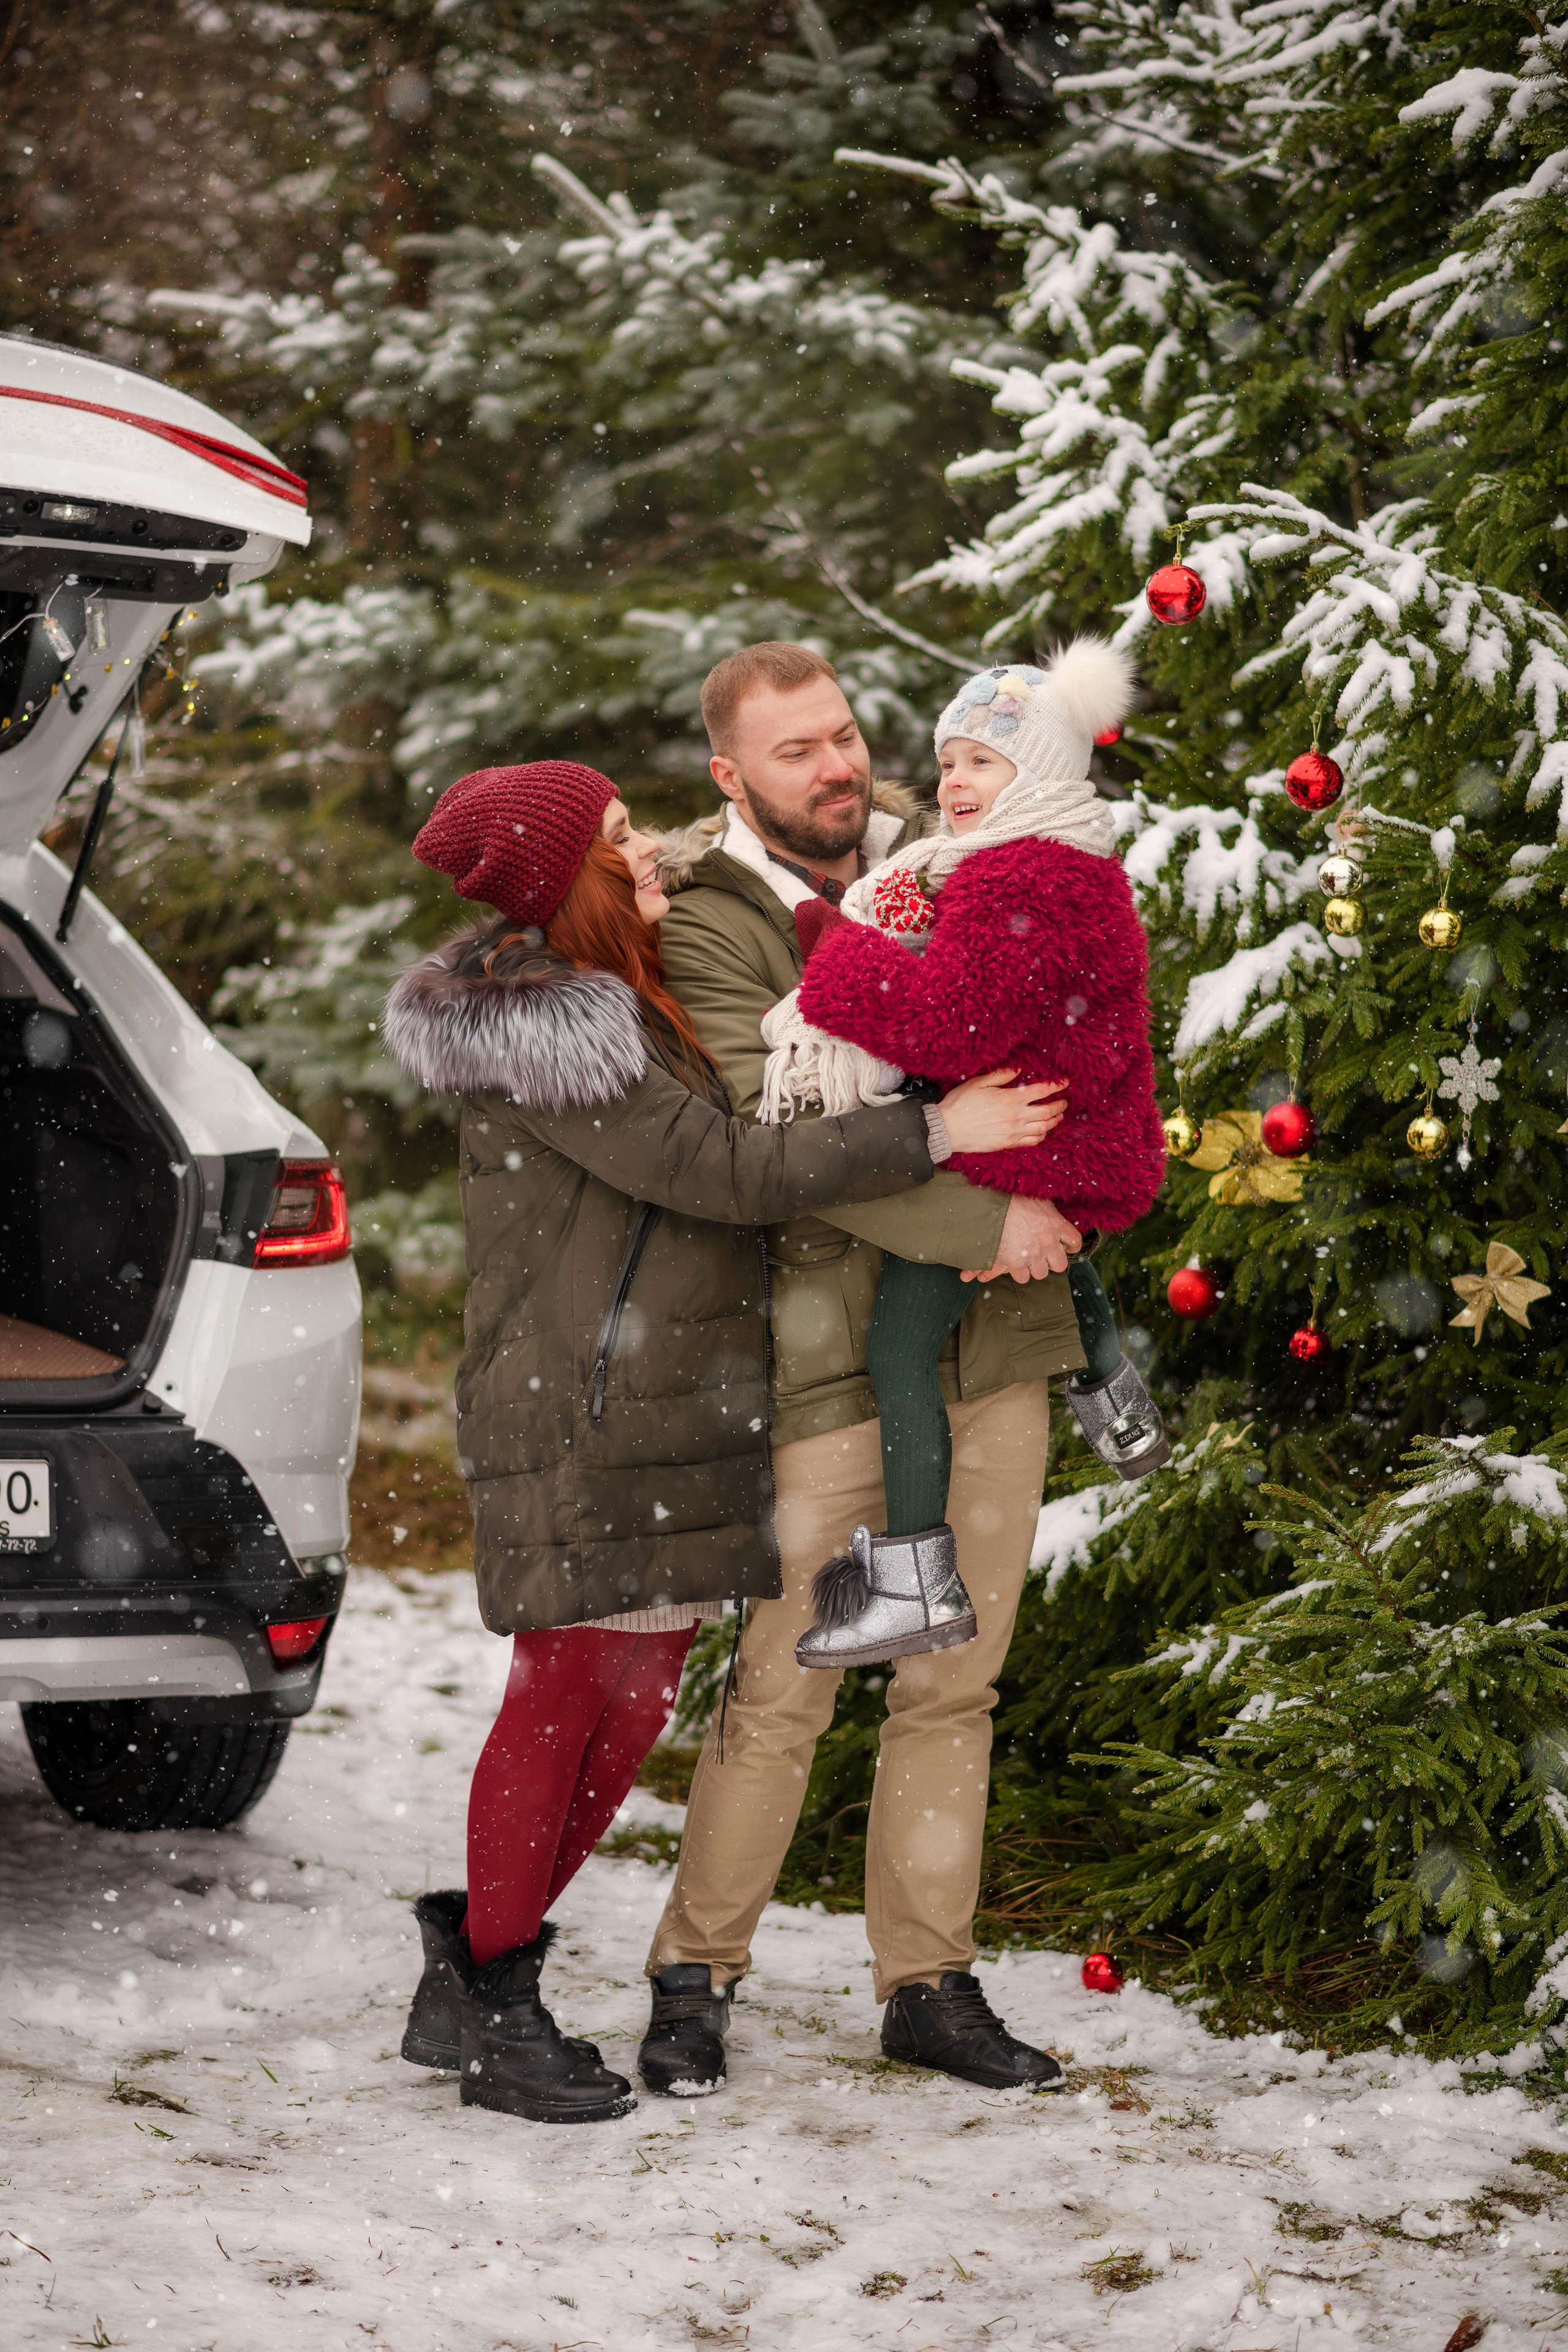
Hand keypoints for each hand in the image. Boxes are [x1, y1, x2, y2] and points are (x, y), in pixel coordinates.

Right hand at [938, 1068, 1065, 1155]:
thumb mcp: (979, 1083)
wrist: (948, 1129)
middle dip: (1060, 1105)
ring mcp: (1013, 1132)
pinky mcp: (1008, 1143)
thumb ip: (1001, 1075)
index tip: (1065, 1082)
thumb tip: (1018, 1069)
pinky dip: (1042, 1136)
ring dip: (1055, 1121)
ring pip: (1044, 1127)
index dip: (1057, 1085)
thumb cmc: (960, 1103)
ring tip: (1059, 1116)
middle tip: (1064, 1101)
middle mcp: (1016, 1116)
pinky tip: (1043, 1131)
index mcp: (1010, 1098)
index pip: (1042, 1090)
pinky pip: (1032, 1141)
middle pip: (1048, 1111)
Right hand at [961, 1192, 1081, 1283]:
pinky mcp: (1017, 1263)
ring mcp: (1034, 1255)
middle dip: (1051, 1262)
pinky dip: (1017, 1272)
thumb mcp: (1037, 1198)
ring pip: (1041, 1273)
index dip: (1069, 1246)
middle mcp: (1049, 1242)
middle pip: (1060, 1264)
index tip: (1063, 1245)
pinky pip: (1023, 1277)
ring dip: (1033, 1267)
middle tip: (1042, 1255)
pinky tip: (1012, 1263)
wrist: (992, 1205)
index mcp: (1056, 1224)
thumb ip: (1046, 1209)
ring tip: (1024, 1258)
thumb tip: (1045, 1210)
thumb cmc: (1012, 1196)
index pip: (1075, 1241)